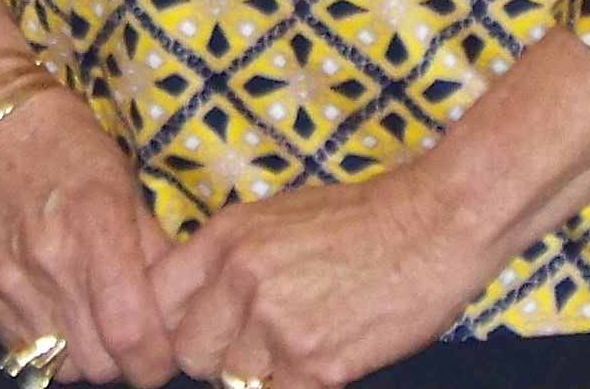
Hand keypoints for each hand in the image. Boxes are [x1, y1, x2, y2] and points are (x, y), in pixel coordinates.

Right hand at [0, 85, 180, 382]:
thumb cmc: (67, 144)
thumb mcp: (124, 185)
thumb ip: (154, 253)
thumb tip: (180, 309)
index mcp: (96, 229)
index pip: (131, 336)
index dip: (154, 362)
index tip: (161, 356)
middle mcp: (48, 262)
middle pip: (97, 365)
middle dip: (121, 360)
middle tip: (127, 331)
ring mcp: (7, 281)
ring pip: (59, 365)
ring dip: (82, 353)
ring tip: (89, 316)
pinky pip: (22, 349)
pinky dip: (45, 342)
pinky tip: (54, 306)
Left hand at [151, 156, 495, 388]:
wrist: (430, 226)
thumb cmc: (356, 220)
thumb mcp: (273, 217)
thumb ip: (225, 259)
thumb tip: (193, 305)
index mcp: (224, 238)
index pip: (158, 301)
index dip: (174, 324)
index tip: (195, 332)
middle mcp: (240, 279)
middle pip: (190, 353)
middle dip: (216, 356)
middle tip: (255, 344)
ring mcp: (276, 325)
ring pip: (232, 381)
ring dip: (258, 374)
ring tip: (298, 345)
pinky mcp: (314, 365)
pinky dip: (295, 385)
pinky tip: (321, 360)